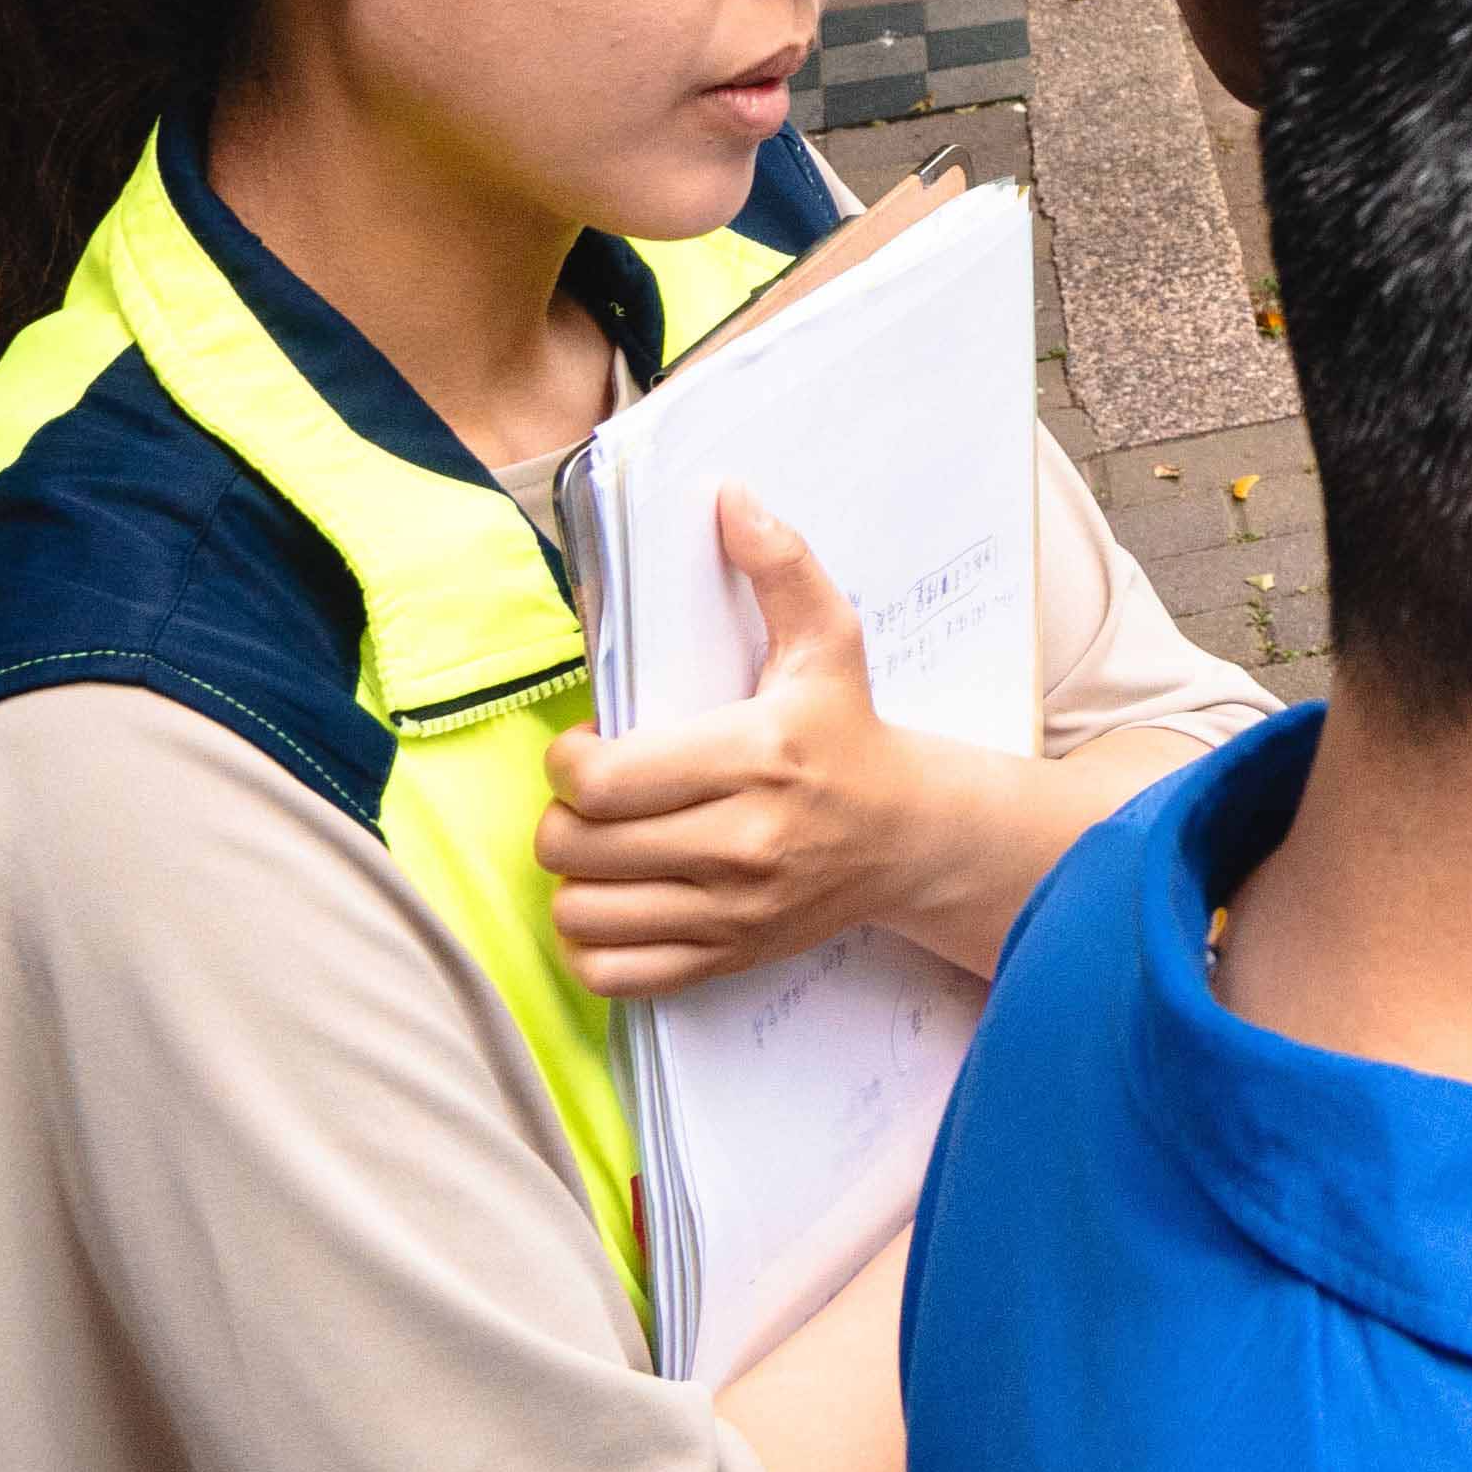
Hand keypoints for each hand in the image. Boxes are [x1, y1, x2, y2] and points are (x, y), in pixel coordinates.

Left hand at [541, 492, 1016, 995]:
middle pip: (578, 848)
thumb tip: (728, 497)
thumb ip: (778, 566)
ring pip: (585, 914)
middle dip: (562, 817)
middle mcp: (743, 843)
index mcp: (756, 757)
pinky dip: (592, 944)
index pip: (605, 781)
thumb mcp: (827, 642)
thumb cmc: (850, 734)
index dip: (566, 763)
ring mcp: (734, 911)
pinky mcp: (728, 958)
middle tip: (591, 796)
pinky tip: (613, 902)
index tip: (586, 747)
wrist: (910, 838)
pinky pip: (614, 974)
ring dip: (574, 880)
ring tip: (601, 848)